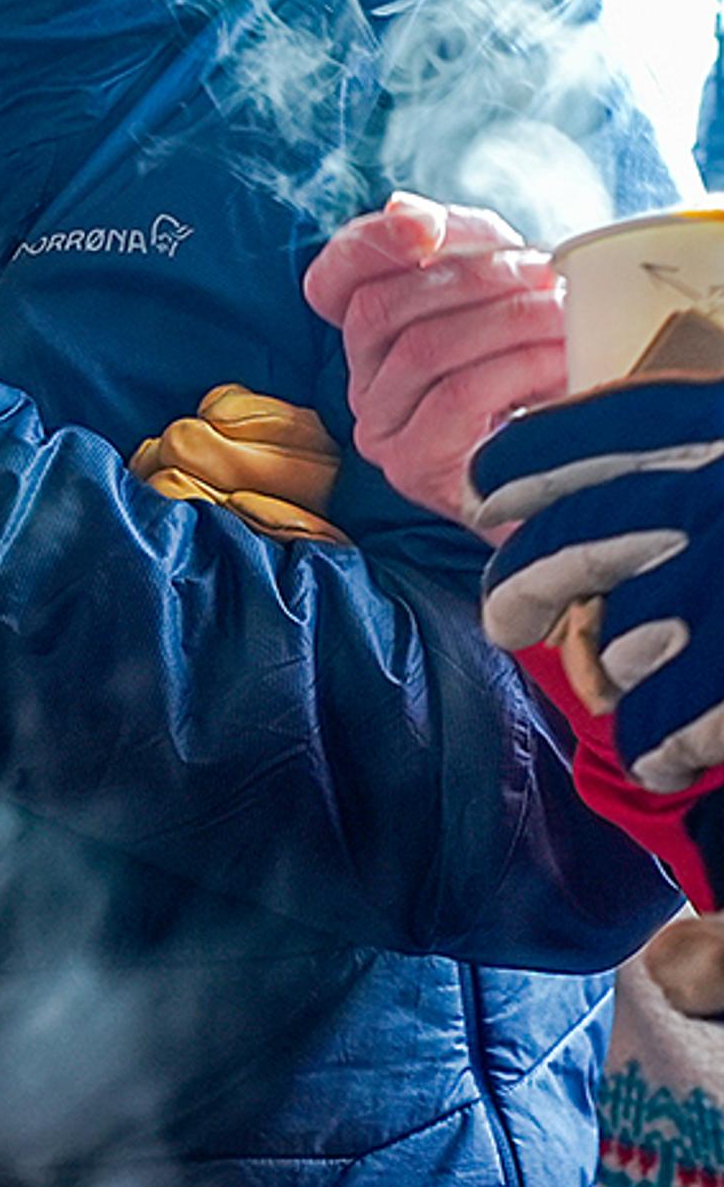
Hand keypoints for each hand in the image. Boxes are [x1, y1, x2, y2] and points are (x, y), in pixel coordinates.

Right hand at [299, 192, 561, 525]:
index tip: (425, 227)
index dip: (366, 246)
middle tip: (544, 271)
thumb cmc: (543, 371)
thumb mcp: (506, 292)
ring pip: (421, 349)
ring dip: (506, 320)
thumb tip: (403, 210)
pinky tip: (559, 360)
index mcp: (374, 337)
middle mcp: (362, 383)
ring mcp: (382, 428)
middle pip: (380, 308)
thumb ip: (461, 244)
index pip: (331, 282)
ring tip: (565, 313)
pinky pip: (455, 397)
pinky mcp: (416, 466)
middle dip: (470, 278)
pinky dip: (515, 367)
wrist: (587, 462)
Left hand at [471, 379, 723, 785]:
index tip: (486, 495)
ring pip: (620, 642)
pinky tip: (669, 759)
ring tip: (629, 712)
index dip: (530, 460)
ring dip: (611, 678)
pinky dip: (664, 743)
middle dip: (520, 584)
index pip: (611, 427)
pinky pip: (675, 719)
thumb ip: (711, 462)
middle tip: (503, 621)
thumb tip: (594, 497)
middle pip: (576, 540)